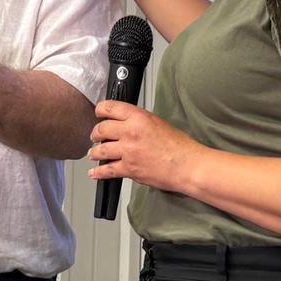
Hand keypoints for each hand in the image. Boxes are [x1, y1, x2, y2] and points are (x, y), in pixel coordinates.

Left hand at [88, 101, 207, 192]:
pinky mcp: (129, 169)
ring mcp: (128, 151)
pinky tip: (94, 173)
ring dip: (94, 153)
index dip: (100, 110)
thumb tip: (126, 123)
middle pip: (101, 129)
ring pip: (100, 150)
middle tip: (94, 136)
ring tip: (93, 154)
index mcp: (138, 117)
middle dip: (95, 133)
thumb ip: (139, 121)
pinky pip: (107, 170)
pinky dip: (98, 173)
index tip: (98, 113)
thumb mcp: (158, 122)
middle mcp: (130, 132)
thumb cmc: (180, 146)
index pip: (110, 107)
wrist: (188, 165)